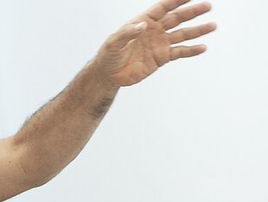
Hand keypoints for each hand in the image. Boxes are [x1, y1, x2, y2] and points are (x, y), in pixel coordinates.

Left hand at [93, 0, 215, 88]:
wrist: (108, 75)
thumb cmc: (108, 56)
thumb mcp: (113, 43)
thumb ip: (127, 33)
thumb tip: (142, 25)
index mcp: (143, 22)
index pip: (163, 7)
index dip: (176, 0)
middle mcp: (154, 30)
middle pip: (177, 18)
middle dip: (192, 12)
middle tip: (208, 5)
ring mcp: (159, 44)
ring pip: (182, 34)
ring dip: (197, 30)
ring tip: (213, 26)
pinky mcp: (161, 58)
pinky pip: (179, 52)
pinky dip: (191, 50)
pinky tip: (203, 48)